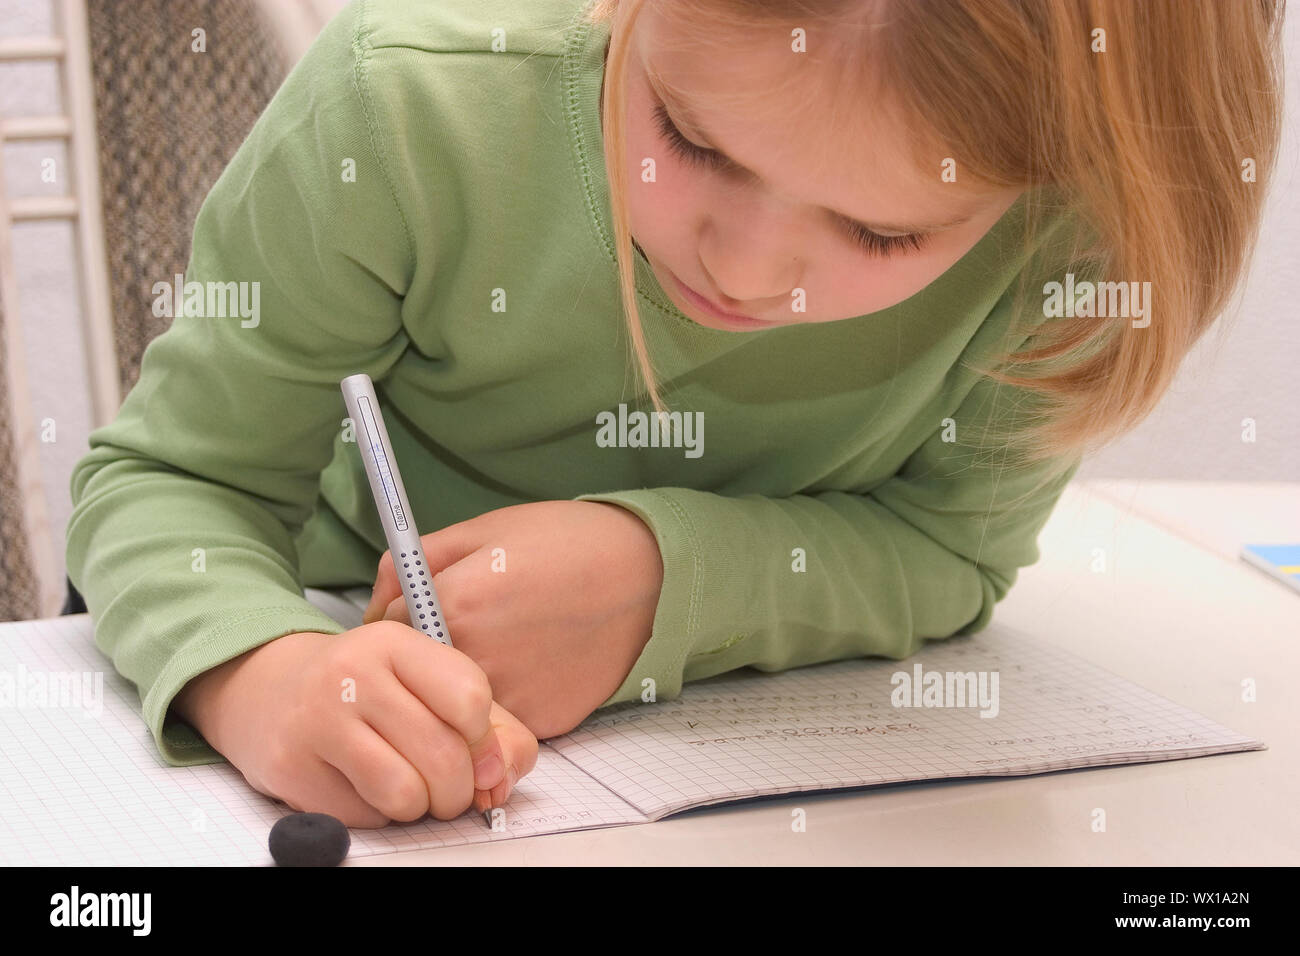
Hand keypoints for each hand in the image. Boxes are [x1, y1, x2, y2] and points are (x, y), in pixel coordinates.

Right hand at [173, 622, 538, 827]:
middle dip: (459, 788)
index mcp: (394, 642)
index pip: (469, 697)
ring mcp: (317, 720)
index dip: (484, 738)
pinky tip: (365, 785)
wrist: (270, 691)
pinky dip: (378, 813)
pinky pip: (365, 816)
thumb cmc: (365, 689)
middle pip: (443, 755)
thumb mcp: (424, 681)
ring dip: (419, 806)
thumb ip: (486, 723)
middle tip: (449, 786)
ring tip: (409, 787)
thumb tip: (500, 776)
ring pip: (405, 794)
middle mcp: (352, 674)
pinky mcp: (291, 767)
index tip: (474, 746)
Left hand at [363, 501, 663, 738]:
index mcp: (454, 604)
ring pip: (457, 707)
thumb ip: (412, 562)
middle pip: (418, 677)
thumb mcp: (482, 529)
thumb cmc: (568, 542)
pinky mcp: (543, 721)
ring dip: (463, 685)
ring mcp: (511, 698)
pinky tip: (536, 661)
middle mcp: (476, 660)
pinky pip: (503, 719)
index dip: (400, 620)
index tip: (420, 611)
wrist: (650, 574)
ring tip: (507, 641)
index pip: (386, 634)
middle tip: (471, 625)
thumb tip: (376, 606)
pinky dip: (508, 698)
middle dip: (428, 657)